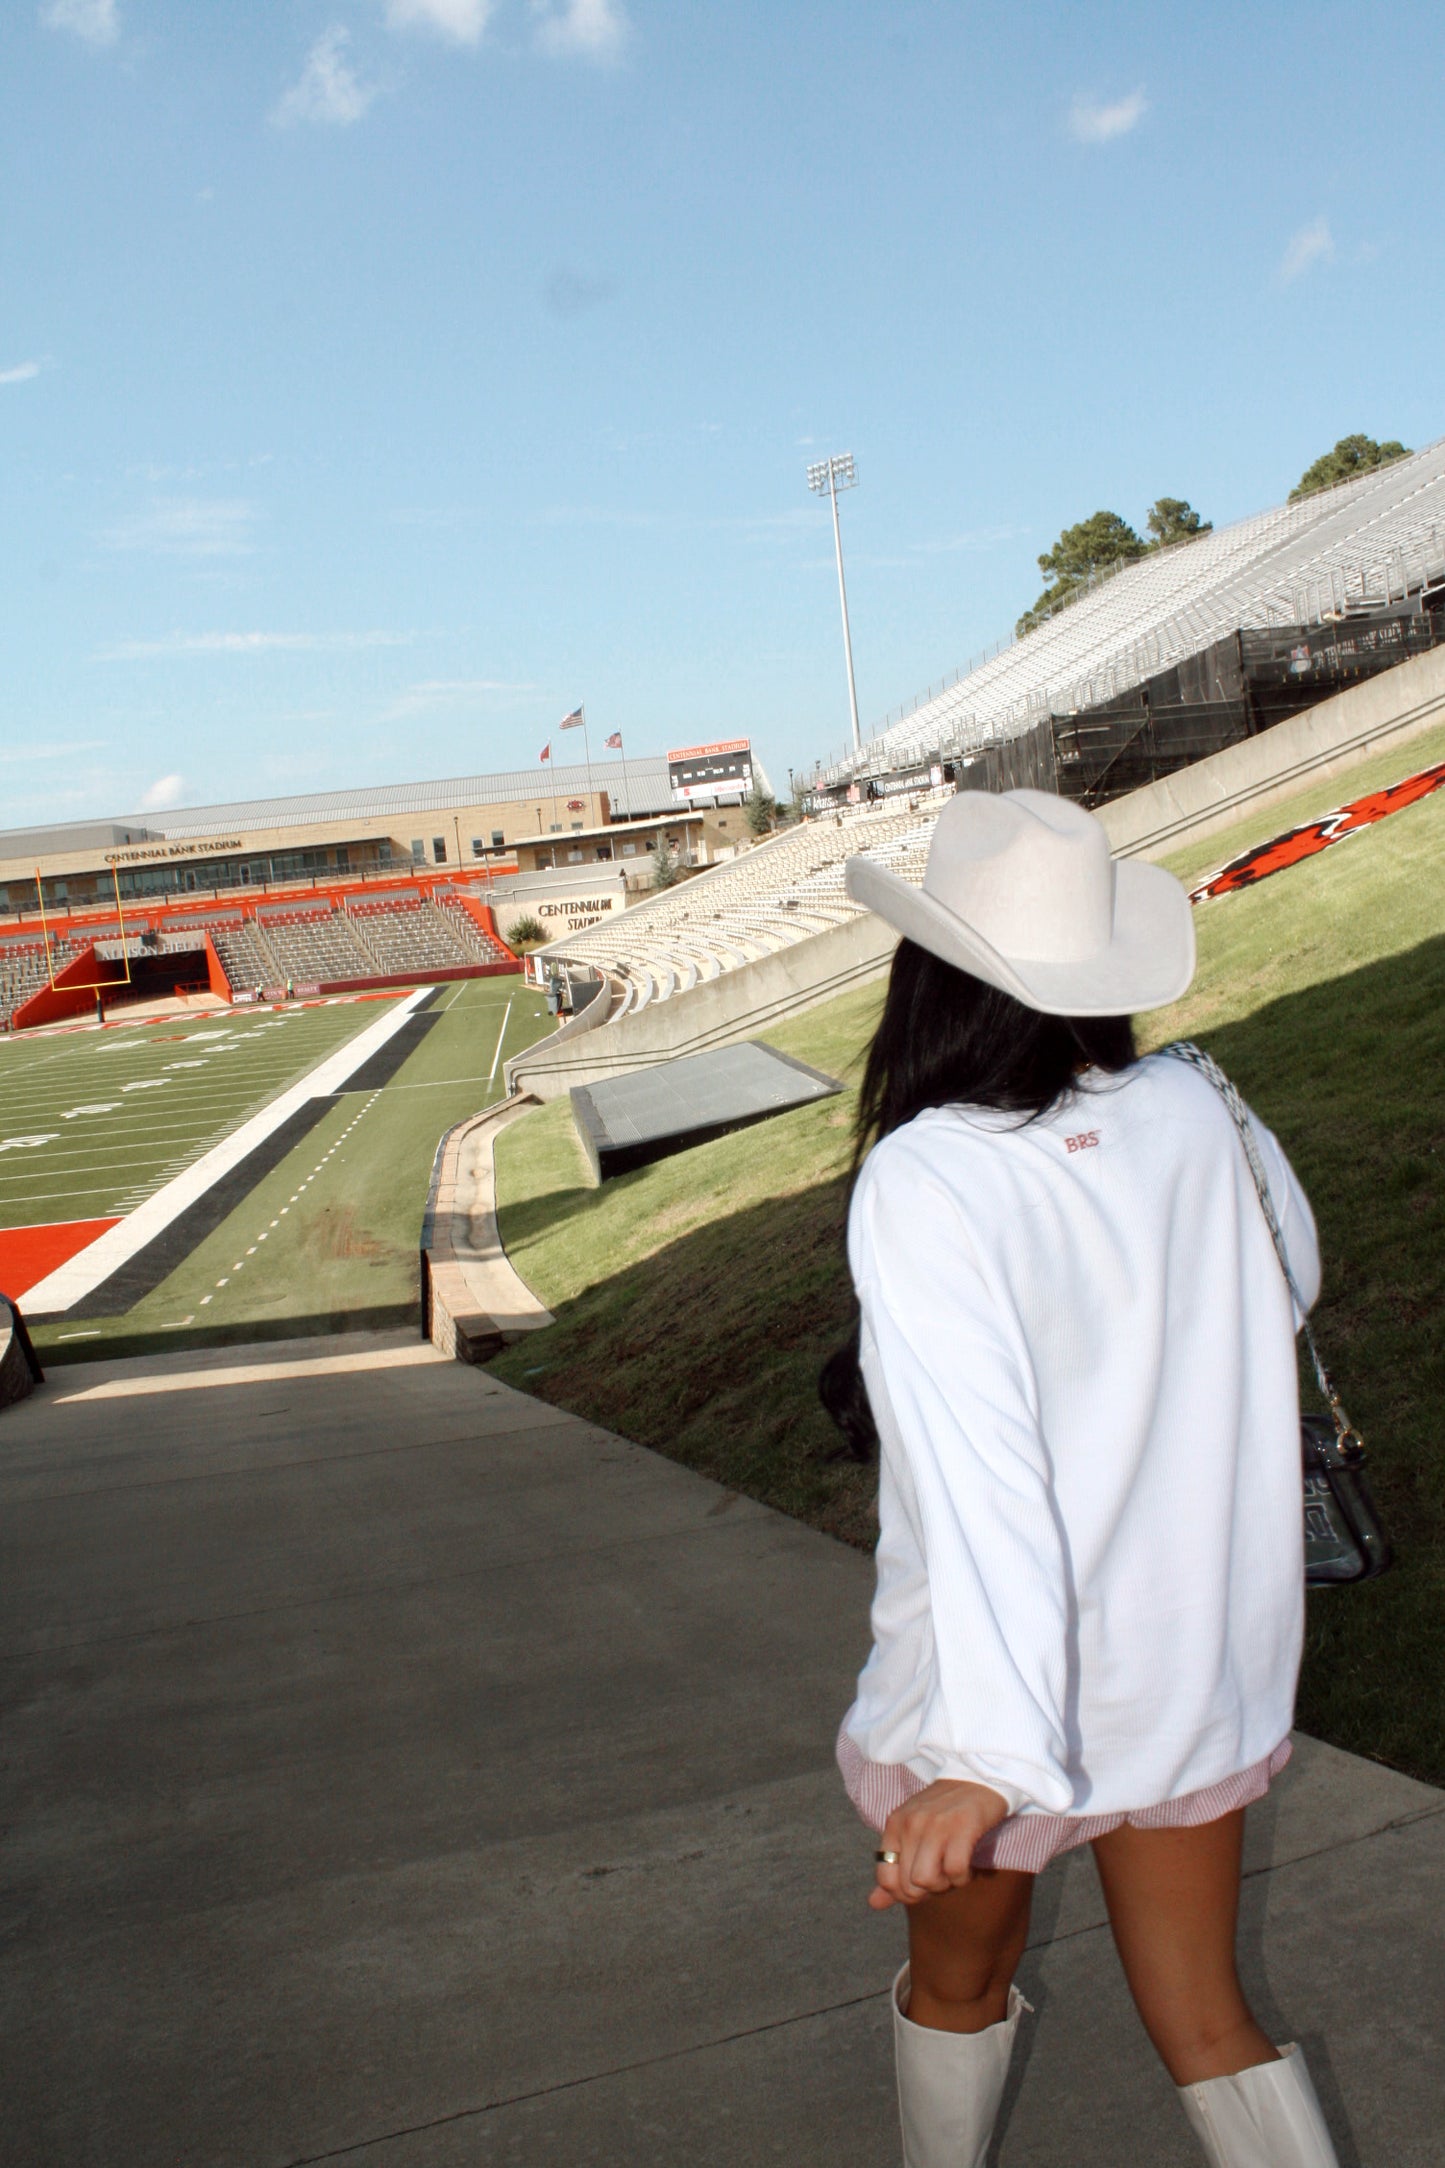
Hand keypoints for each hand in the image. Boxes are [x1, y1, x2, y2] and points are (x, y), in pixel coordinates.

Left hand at [870, 1780, 1010, 1909]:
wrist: (977, 1779)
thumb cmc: (944, 1812)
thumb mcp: (912, 1834)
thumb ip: (893, 1870)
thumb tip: (873, 1904)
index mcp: (894, 1825)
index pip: (885, 1878)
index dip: (903, 1894)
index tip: (922, 1887)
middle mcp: (911, 1824)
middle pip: (908, 1886)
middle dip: (927, 1892)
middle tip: (942, 1877)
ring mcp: (936, 1825)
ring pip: (927, 1880)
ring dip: (944, 1885)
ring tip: (953, 1871)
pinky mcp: (962, 1827)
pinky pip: (955, 1871)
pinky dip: (963, 1878)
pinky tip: (968, 1867)